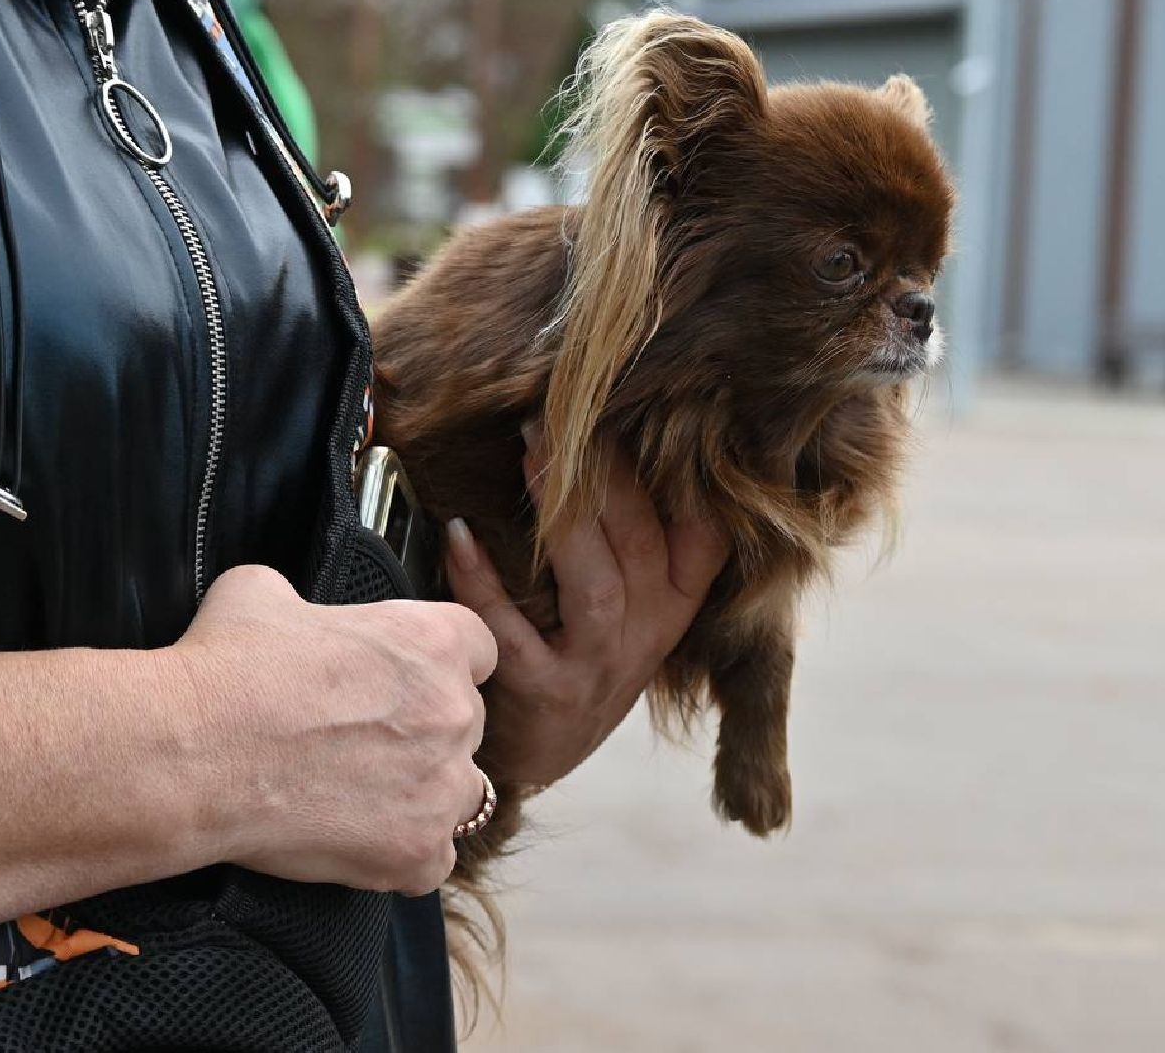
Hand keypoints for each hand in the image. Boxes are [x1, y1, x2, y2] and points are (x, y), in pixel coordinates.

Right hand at [169, 565, 496, 895]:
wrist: (193, 754)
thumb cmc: (225, 671)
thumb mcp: (261, 594)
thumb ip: (304, 602)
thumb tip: (289, 611)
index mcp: (435, 640)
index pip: (477, 650)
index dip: (440, 666)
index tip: (406, 682)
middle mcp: (455, 712)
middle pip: (466, 723)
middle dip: (426, 733)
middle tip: (364, 743)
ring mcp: (442, 786)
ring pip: (459, 794)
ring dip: (424, 795)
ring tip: (363, 798)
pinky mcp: (417, 851)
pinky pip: (432, 861)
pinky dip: (400, 856)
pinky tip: (357, 843)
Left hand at [445, 429, 727, 788]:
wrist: (540, 755)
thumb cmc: (582, 656)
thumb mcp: (635, 607)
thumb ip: (634, 537)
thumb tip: (612, 430)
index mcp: (677, 601)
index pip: (705, 534)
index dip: (687, 475)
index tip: (661, 414)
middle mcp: (650, 631)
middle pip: (639, 538)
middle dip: (603, 468)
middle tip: (560, 410)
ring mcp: (601, 665)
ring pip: (593, 580)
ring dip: (561, 512)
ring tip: (530, 452)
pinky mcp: (547, 694)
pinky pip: (512, 630)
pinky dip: (482, 580)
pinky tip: (458, 535)